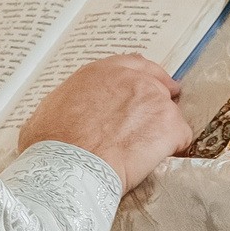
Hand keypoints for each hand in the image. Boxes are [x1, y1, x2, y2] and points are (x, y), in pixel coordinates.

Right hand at [16, 55, 190, 191]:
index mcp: (101, 73)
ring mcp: (154, 99)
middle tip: (153, 124)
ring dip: (162, 130)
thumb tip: (57, 117)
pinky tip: (158, 160)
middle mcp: (131, 79)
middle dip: (157, 104)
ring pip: (170, 112)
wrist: (70, 165)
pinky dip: (173, 149)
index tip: (151, 87)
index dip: (145, 78)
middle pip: (157, 85)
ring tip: (146, 151)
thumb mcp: (48, 111)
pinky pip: (181, 137)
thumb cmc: (52, 145)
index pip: (134, 65)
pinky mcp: (169, 124)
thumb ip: (65, 104)